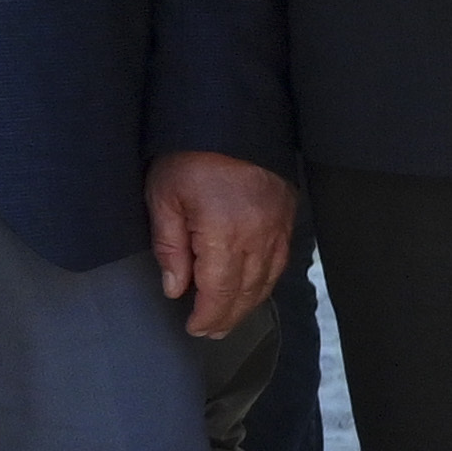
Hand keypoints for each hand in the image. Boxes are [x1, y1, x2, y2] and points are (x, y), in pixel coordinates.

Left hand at [146, 156, 295, 340]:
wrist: (231, 118)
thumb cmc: (191, 155)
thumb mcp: (163, 197)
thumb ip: (169, 247)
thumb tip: (176, 288)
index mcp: (224, 236)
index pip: (218, 293)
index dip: (207, 316)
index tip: (194, 329)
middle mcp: (258, 238)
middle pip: (246, 293)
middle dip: (227, 317)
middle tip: (211, 332)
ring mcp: (277, 228)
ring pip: (267, 281)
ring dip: (248, 304)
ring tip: (231, 317)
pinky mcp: (288, 217)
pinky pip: (281, 261)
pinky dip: (267, 281)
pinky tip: (255, 287)